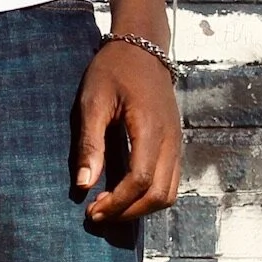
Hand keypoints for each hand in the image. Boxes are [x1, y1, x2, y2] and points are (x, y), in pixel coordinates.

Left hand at [72, 39, 181, 221]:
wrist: (142, 47)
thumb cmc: (113, 70)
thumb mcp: (93, 101)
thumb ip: (91, 143)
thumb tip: (84, 185)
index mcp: (150, 129)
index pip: (140, 181)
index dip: (117, 203)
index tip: (91, 210)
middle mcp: (170, 140)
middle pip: (159, 195)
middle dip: (128, 212)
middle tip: (97, 214)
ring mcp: (176, 143)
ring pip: (168, 193)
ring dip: (141, 208)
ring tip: (110, 207)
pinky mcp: (174, 143)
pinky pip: (170, 181)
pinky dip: (150, 195)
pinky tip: (124, 192)